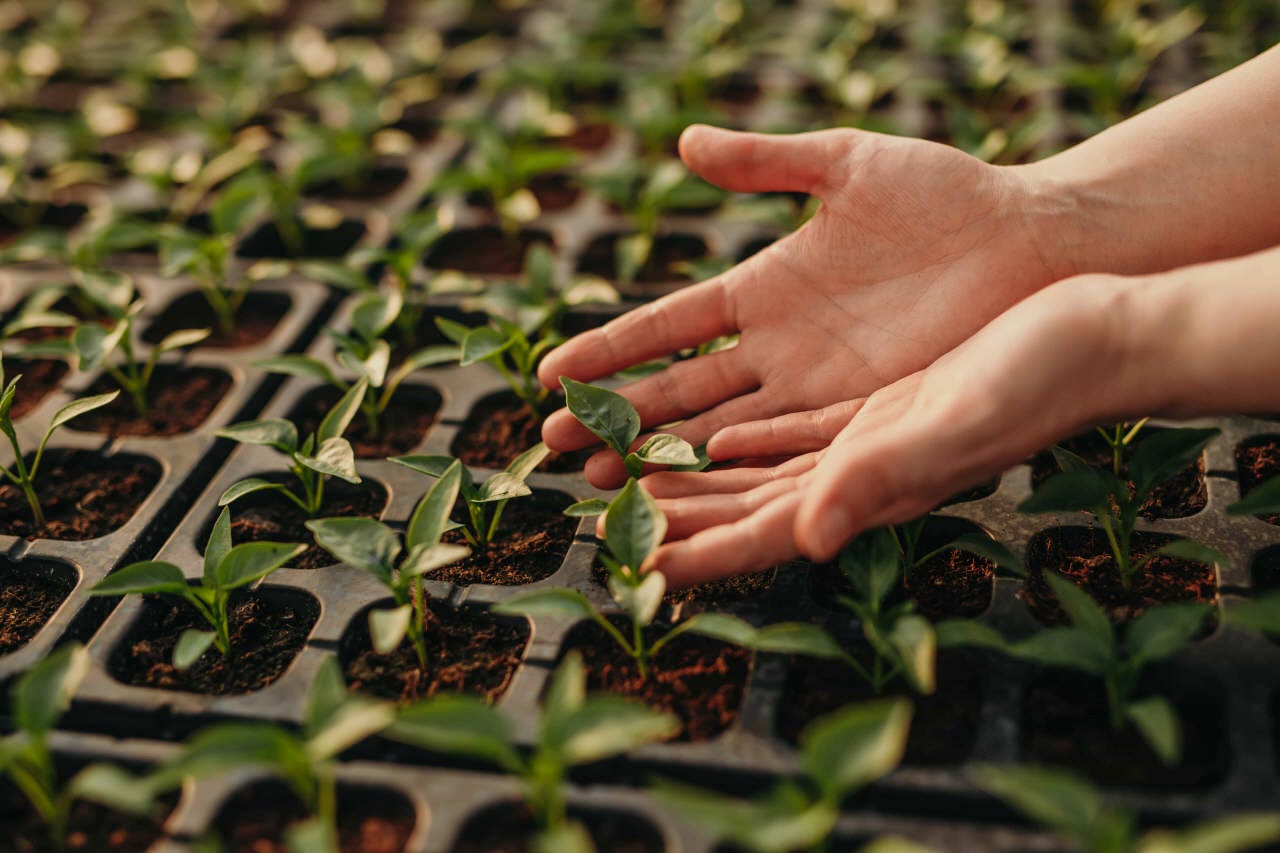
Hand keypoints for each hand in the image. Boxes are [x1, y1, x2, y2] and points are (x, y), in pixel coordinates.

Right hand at [539, 124, 1075, 487]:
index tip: (549, 372)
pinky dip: (731, 472)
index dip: (610, 349)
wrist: (1029, 240)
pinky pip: (783, 450)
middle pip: (678, 391)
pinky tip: (685, 496)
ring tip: (598, 484)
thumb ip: (766, 160)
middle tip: (550, 448)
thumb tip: (684, 144)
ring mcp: (815, 387)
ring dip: (659, 457)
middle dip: (613, 417)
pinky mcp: (859, 414)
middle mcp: (778, 347)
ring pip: (719, 431)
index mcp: (762, 286)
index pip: (667, 326)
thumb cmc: (945, 194)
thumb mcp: (847, 164)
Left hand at [641, 273, 1164, 586]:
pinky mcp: (878, 404)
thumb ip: (878, 478)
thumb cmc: (1037, 383)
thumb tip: (808, 538)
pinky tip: (714, 439)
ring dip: (697, 480)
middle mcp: (859, 476)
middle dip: (676, 522)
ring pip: (763, 474)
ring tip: (634, 486)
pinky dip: (749, 439)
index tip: (637, 572)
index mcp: (867, 490)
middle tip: (603, 530)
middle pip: (747, 512)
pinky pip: (796, 431)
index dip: (700, 555)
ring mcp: (867, 441)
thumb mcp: (952, 423)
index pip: (764, 536)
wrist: (1092, 335)